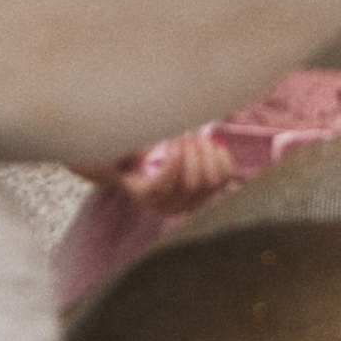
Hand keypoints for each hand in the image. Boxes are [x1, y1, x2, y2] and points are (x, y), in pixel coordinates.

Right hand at [78, 131, 238, 212]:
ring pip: (210, 183)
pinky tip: (211, 145)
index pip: (162, 188)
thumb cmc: (128, 151)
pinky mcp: (207, 192)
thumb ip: (124, 150)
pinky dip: (222, 159)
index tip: (172, 142)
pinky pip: (223, 178)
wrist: (145, 162)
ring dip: (206, 155)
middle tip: (185, 134)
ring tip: (196, 137)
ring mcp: (191, 201)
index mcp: (145, 196)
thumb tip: (145, 152)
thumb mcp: (116, 149)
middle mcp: (169, 205)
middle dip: (191, 154)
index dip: (172, 165)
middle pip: (191, 185)